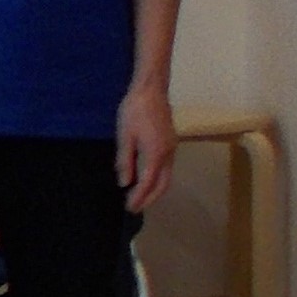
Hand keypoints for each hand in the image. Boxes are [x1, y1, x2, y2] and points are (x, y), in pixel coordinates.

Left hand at [114, 82, 177, 212]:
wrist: (151, 89)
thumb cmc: (135, 110)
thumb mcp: (125, 136)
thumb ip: (125, 161)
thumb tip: (125, 183)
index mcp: (156, 153)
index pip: (148, 183)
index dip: (139, 197)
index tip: (129, 207)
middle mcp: (168, 154)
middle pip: (163, 184)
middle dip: (150, 198)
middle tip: (134, 208)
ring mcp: (172, 147)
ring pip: (167, 176)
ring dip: (155, 190)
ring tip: (140, 197)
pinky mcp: (171, 142)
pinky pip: (167, 167)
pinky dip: (158, 179)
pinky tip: (147, 179)